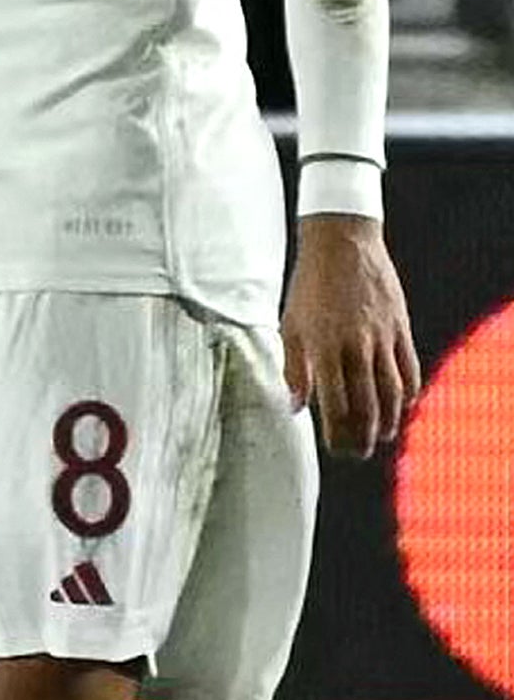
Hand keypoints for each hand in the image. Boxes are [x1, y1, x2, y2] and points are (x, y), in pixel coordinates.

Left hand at [281, 209, 416, 457]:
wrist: (343, 245)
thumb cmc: (309, 286)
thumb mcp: (290, 325)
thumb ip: (293, 367)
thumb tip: (295, 406)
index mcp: (325, 347)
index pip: (335, 404)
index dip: (338, 433)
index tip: (336, 450)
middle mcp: (357, 346)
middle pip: (367, 404)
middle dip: (363, 435)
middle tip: (359, 454)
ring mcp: (383, 338)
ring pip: (392, 391)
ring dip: (388, 419)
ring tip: (381, 438)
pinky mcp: (401, 328)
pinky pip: (410, 368)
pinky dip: (409, 392)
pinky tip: (403, 406)